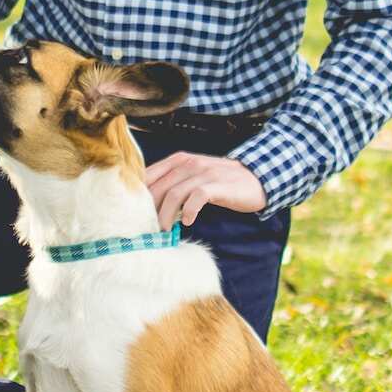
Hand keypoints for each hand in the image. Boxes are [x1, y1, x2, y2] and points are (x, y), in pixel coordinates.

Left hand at [144, 152, 264, 227]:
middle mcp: (188, 163)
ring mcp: (204, 173)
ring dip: (166, 215)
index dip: (138, 196)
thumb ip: (174, 184)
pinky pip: (197, 197)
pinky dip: (189, 211)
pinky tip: (188, 222)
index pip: (148, 175)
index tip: (135, 215)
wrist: (257, 177)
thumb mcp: (194, 177)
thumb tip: (149, 205)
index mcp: (178, 160)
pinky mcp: (218, 184)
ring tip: (164, 230)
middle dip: (150, 210)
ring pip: (174, 194)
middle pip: (158, 187)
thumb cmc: (221, 181)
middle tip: (148, 229)